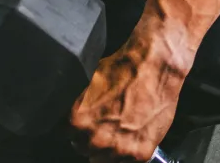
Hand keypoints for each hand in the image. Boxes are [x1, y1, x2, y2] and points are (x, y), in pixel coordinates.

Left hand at [68, 36, 187, 162]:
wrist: (154, 67)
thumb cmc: (121, 70)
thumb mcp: (87, 83)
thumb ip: (77, 106)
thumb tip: (72, 114)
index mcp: (77, 121)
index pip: (65, 135)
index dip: (74, 128)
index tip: (83, 123)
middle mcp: (95, 139)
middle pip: (83, 148)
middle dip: (90, 138)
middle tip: (102, 124)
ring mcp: (119, 149)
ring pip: (103, 159)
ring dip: (108, 148)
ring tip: (118, 130)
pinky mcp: (140, 153)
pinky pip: (126, 162)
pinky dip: (129, 152)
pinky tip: (132, 134)